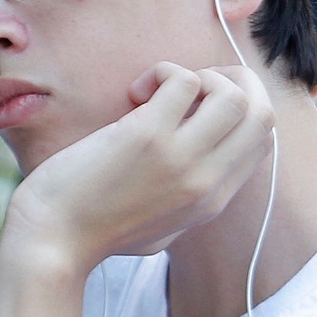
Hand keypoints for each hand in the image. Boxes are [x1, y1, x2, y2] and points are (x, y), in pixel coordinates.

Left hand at [1, 63, 273, 269]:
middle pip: (263, 114)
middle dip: (236, 82)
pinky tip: (134, 92)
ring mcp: (181, 159)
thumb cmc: (94, 231)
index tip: (202, 105)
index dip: (241, 109)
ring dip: (203, 76)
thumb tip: (199, 152)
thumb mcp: (162, 226)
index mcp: (214, 201)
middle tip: (194, 85)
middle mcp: (207, 181)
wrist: (52, 243)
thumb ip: (189, 196)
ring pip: (235, 96)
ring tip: (161, 90)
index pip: (262, 141)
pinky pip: (183, 81)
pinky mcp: (147, 138)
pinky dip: (163, 72)